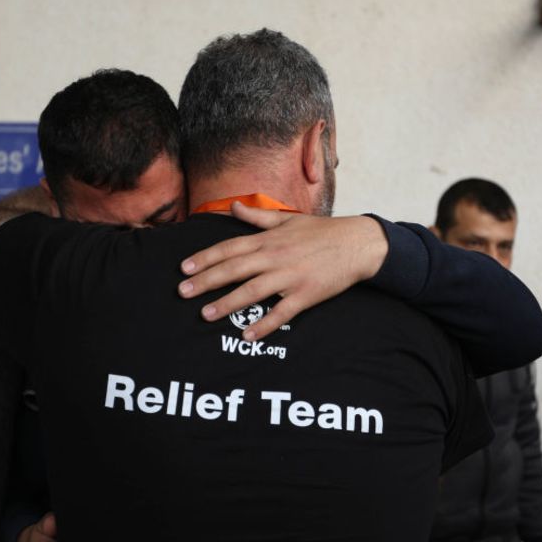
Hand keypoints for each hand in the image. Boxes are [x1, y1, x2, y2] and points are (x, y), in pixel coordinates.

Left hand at [178, 202, 387, 340]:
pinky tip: (247, 335)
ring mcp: (290, 277)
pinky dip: (264, 324)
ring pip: (253, 291)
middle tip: (182, 293)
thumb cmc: (322, 232)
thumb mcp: (288, 219)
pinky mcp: (306, 295)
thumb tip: (234, 207)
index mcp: (269, 239)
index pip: (229, 248)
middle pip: (234, 269)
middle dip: (206, 281)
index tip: (185, 268)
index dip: (205, 258)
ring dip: (227, 304)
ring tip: (206, 315)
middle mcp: (275, 257)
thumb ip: (258, 217)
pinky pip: (282, 313)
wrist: (358, 244)